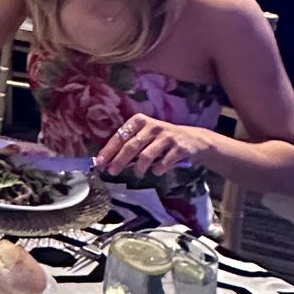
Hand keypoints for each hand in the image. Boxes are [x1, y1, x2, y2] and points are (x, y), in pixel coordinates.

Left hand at [94, 114, 220, 179]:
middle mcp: (152, 126)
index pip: (120, 136)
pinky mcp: (179, 147)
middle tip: (112, 172)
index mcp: (140, 121)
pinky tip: (157, 170)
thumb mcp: (145, 136)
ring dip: (139, 168)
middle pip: (131, 146)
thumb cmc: (162, 140)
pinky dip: (158, 170)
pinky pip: (163, 163)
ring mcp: (167, 136)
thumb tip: (107, 161)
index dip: (109, 150)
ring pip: (146, 155)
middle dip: (119, 161)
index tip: (100, 162)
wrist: (193, 140)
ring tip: (139, 173)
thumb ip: (129, 145)